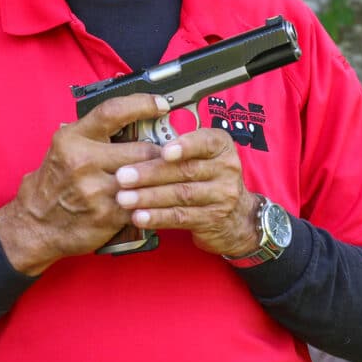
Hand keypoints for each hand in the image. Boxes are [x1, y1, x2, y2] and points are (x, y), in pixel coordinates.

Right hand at [0, 94, 166, 275]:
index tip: (161, 105)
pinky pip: (142, 202)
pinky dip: (152, 200)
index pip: (113, 111)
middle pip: (142, 149)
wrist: (35, 225)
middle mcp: (83, 162)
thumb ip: (94, 132)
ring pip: (147, 177)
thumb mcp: (64, 148)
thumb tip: (135, 116)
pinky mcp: (107, 215)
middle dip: (161, 151)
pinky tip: (156, 197)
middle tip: (171, 151)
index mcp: (72, 139)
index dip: (143, 104)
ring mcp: (96, 190)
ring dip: (161, 176)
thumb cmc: (53, 183)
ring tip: (168, 174)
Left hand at [113, 128, 260, 257]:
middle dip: (150, 173)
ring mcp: (222, 196)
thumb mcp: (204, 156)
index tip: (164, 151)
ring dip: (149, 197)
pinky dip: (157, 217)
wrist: (238, 217)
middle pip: (186, 170)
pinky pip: (181, 217)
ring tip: (124, 198)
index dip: (185, 145)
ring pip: (181, 194)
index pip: (206, 141)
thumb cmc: (208, 178)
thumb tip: (135, 144)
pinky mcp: (212, 219)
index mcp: (221, 146)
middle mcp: (226, 169)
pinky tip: (139, 216)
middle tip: (123, 176)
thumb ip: (178, 148)